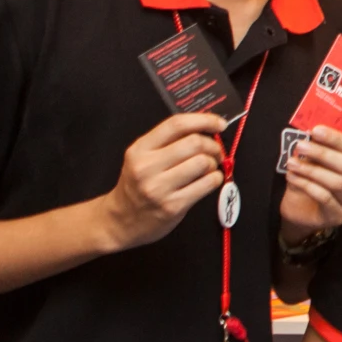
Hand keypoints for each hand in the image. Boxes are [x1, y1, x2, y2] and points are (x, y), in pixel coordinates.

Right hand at [100, 114, 225, 250]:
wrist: (121, 220)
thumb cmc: (137, 185)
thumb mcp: (142, 157)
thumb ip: (169, 141)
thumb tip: (206, 128)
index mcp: (140, 149)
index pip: (176, 125)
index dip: (203, 120)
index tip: (219, 123)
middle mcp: (147, 167)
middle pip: (194, 143)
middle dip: (213, 145)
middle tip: (215, 151)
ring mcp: (159, 188)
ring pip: (203, 163)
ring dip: (214, 163)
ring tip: (209, 168)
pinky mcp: (173, 206)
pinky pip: (207, 184)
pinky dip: (215, 178)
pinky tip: (209, 180)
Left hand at [281, 126, 341, 243]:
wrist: (303, 213)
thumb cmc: (314, 183)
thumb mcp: (317, 163)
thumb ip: (318, 151)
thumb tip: (310, 136)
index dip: (335, 138)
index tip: (315, 130)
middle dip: (322, 153)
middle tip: (301, 146)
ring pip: (337, 182)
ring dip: (312, 170)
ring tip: (291, 163)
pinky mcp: (340, 216)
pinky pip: (324, 198)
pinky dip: (306, 185)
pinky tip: (292, 177)